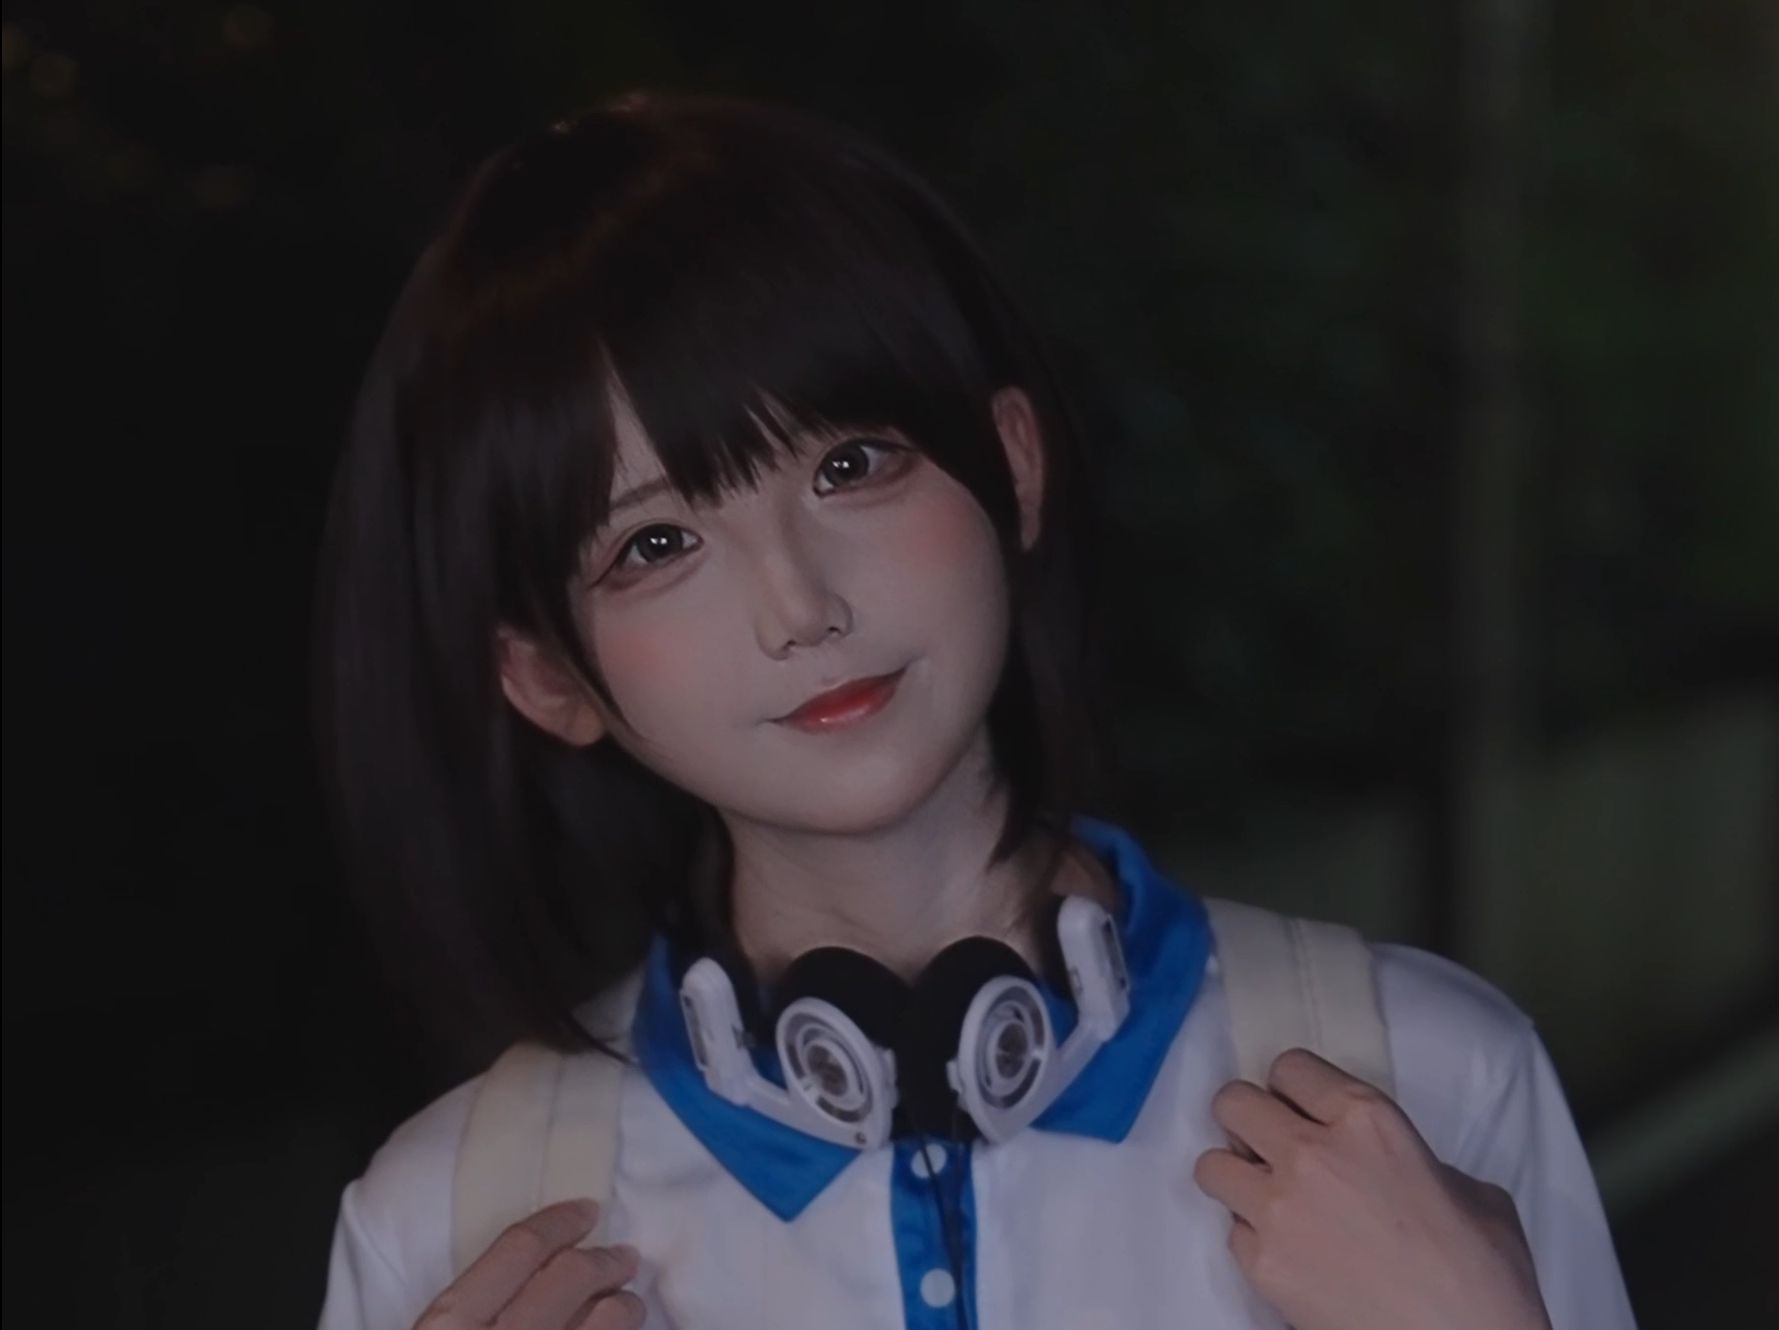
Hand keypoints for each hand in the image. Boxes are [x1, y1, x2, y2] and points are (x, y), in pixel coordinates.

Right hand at [413, 1198, 645, 1329]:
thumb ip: (466, 1306)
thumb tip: (527, 1268)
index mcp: (452, 1322)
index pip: (519, 1249)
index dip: (560, 1222)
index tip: (586, 1210)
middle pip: (571, 1278)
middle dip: (606, 1260)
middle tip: (624, 1256)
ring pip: (606, 1322)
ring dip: (625, 1307)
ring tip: (628, 1302)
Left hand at [1193, 1049, 1550, 1329]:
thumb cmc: (1482, 1273)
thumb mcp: (1468, 1188)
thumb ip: (1414, 1158)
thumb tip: (1387, 1166)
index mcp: (1367, 1118)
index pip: (1289, 1066)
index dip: (1293, 1090)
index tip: (1301, 1109)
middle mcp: (1311, 1151)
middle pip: (1232, 1102)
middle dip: (1247, 1120)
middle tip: (1269, 1144)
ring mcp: (1279, 1208)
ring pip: (1212, 1165)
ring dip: (1236, 1176)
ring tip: (1266, 1198)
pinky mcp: (1262, 1263)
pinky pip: (1232, 1231)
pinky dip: (1253, 1238)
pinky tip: (1289, 1253)